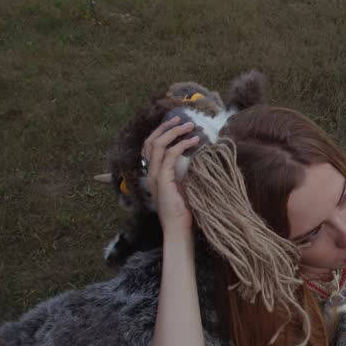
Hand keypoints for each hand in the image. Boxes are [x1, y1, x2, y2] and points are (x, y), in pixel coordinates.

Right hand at [141, 116, 200, 234]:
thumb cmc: (184, 209)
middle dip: (166, 127)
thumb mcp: (183, 185)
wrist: (178, 226)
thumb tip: (195, 156)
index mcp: (153, 173)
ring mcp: (154, 175)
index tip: (176, 124)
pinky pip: (169, 155)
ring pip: (158, 144)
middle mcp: (150, 172)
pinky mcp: (162, 179)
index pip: (150, 146)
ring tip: (190, 126)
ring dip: (175, 132)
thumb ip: (183, 171)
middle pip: (151, 141)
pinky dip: (182, 145)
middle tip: (181, 119)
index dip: (162, 132)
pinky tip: (194, 141)